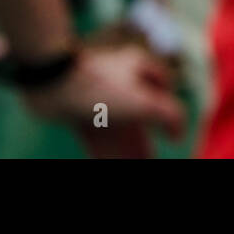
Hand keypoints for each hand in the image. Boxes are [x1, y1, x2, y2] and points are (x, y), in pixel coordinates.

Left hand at [23, 44, 183, 157]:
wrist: (54, 83)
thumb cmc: (103, 87)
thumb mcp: (146, 102)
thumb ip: (170, 116)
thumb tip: (179, 131)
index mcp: (139, 68)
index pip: (163, 88)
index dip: (170, 114)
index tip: (174, 138)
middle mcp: (119, 80)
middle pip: (138, 114)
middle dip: (144, 140)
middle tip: (148, 160)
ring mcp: (98, 95)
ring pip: (118, 127)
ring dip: (126, 150)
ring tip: (133, 164)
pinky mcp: (78, 110)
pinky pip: (97, 134)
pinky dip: (106, 150)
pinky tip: (110, 163)